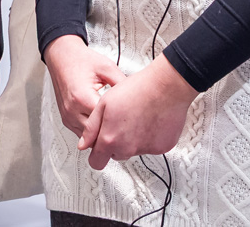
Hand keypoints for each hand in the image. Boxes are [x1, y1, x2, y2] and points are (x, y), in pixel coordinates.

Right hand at [43, 34, 124, 137]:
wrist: (62, 56)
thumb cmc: (81, 60)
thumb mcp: (107, 67)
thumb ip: (123, 84)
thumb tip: (139, 97)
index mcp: (82, 97)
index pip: (104, 123)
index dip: (120, 126)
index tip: (132, 125)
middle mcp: (72, 109)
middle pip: (96, 135)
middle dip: (112, 134)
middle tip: (129, 132)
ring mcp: (67, 115)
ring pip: (88, 139)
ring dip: (101, 136)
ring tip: (117, 131)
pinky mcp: (66, 118)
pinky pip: (81, 134)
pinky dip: (93, 133)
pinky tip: (104, 127)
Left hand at [78, 55, 195, 169]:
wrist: (166, 86)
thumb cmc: (136, 90)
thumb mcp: (103, 104)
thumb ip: (91, 128)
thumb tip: (83, 144)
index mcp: (111, 139)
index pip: (97, 162)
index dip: (95, 154)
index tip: (98, 146)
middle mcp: (129, 149)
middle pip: (116, 155)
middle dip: (114, 143)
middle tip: (119, 122)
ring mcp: (147, 149)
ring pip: (133, 150)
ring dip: (132, 139)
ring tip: (136, 116)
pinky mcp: (162, 147)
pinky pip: (151, 146)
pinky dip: (149, 137)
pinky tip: (150, 119)